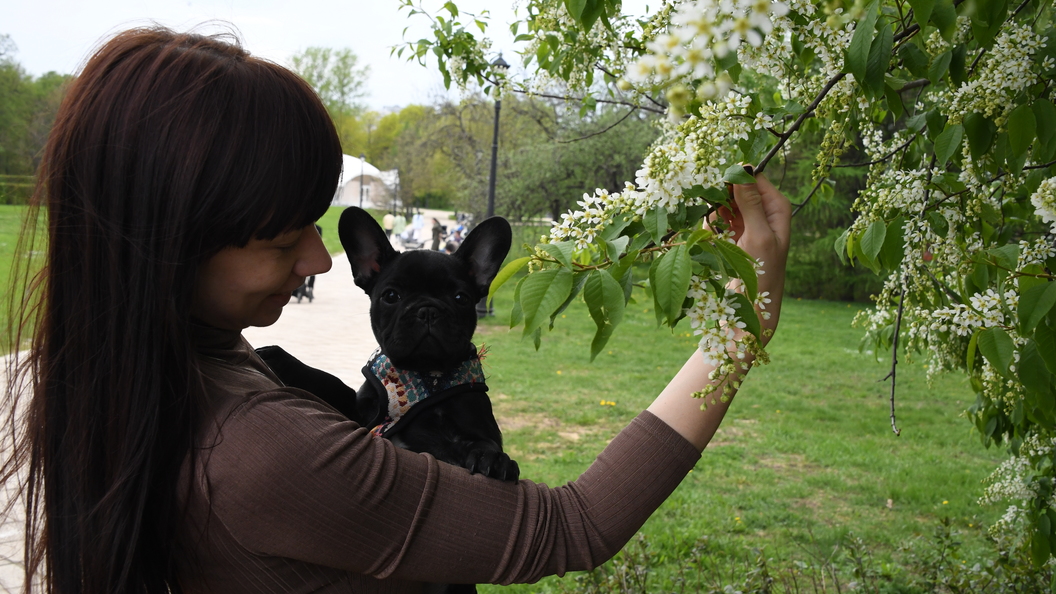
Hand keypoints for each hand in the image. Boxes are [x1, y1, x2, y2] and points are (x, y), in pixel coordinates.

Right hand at [716, 173, 790, 340]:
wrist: (752, 308)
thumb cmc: (763, 272)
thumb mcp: (759, 234)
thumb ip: (750, 203)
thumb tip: (744, 168)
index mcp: (776, 207)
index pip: (755, 177)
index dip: (735, 175)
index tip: (715, 180)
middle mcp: (763, 212)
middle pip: (738, 188)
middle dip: (721, 193)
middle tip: (707, 203)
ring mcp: (747, 223)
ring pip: (725, 203)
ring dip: (714, 210)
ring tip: (711, 226)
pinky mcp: (732, 235)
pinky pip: (718, 219)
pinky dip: (711, 224)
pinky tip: (710, 235)